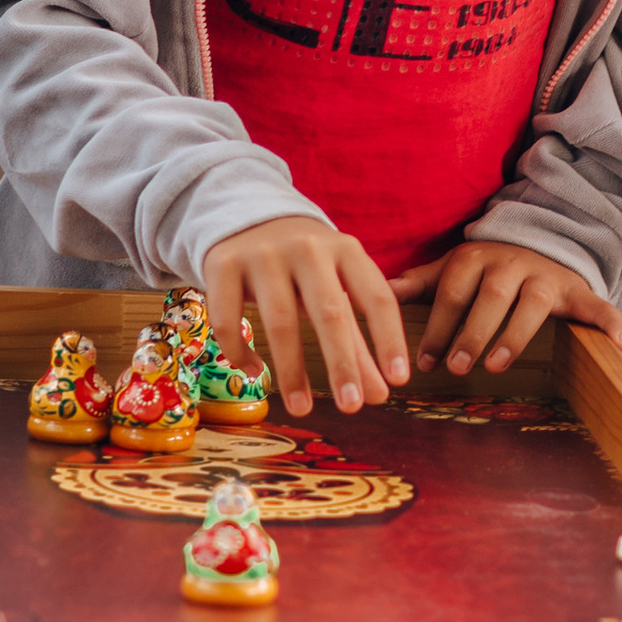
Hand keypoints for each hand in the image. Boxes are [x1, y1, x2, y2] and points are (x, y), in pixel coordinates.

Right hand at [202, 218, 409, 416]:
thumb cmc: (304, 263)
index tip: (399, 380)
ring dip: (291, 370)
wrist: (248, 213)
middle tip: (352, 406)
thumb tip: (378, 396)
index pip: (376, 297)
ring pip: (279, 320)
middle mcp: (307, 247)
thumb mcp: (335, 289)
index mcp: (345, 250)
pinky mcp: (222, 264)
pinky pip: (229, 318)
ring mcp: (263, 254)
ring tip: (301, 408)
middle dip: (341, 362)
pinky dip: (240, 351)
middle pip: (329, 310)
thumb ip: (357, 341)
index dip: (389, 339)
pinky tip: (254, 372)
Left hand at [395, 240, 621, 379]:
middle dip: (473, 332)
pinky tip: (619, 347)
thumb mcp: (451, 268)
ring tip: (497, 364)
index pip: (453, 291)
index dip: (439, 325)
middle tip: (457, 367)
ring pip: (533, 304)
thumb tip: (380, 292)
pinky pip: (596, 305)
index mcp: (475, 257)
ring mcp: (546, 276)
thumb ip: (418, 282)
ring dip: (516, 334)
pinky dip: (610, 323)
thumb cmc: (486, 267)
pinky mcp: (575, 290)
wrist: (541, 239)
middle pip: (491, 297)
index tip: (425, 360)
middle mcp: (510, 263)